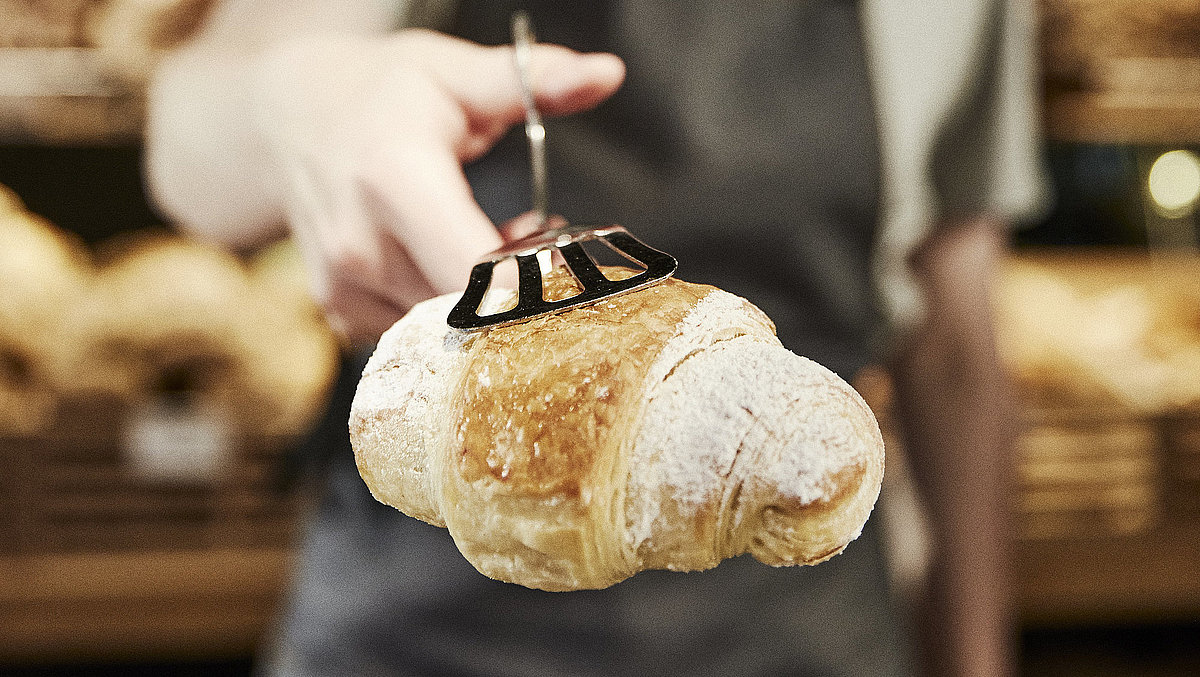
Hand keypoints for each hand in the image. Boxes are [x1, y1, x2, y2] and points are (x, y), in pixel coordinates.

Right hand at [249, 29, 623, 342]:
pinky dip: (450, 308)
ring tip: (505, 240)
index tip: (571, 264)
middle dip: (521, 291)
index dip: (534, 284)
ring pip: (448, 327)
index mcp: (393, 180)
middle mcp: (361, 244)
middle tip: (548, 243)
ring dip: (488, 299)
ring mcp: (345, 285)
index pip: (477, 272)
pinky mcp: (341, 311)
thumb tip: (607, 74)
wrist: (287, 117)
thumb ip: (532, 80)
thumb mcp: (454, 72)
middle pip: (470, 309)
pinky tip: (458, 263)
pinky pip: (417, 333)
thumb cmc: (378, 91)